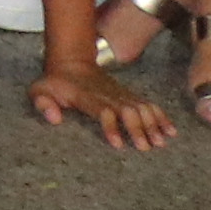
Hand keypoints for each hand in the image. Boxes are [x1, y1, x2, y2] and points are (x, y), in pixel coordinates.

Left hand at [28, 56, 178, 148]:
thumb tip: (54, 119)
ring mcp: (120, 94)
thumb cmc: (55, 83)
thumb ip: (42, 103)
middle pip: (126, 110)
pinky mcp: (128, 95)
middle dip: (137, 128)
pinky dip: (161, 116)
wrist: (71, 62)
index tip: (117, 145)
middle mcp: (107, 95)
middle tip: (147, 147)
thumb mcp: (39, 90)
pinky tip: (171, 130)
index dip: (110, 126)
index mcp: (86, 96)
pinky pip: (148, 104)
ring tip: (162, 142)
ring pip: (140, 107)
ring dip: (152, 124)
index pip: (101, 111)